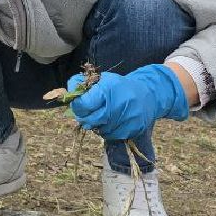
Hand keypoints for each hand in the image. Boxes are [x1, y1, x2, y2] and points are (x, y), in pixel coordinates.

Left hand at [67, 64, 188, 139]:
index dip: (77, 105)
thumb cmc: (120, 87)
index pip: (83, 104)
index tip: (79, 103)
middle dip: (84, 116)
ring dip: (96, 124)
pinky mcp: (131, 130)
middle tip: (88, 111)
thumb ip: (83, 84)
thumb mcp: (103, 79)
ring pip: (98, 129)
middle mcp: (117, 106)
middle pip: (89, 120)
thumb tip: (67, 93)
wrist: (148, 96)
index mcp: (108, 90)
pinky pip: (109, 135)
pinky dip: (106, 130)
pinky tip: (112, 121)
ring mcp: (125, 120)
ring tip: (103, 114)